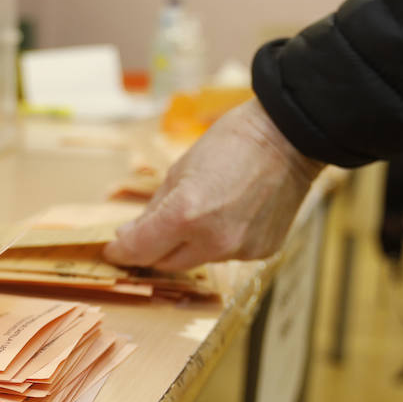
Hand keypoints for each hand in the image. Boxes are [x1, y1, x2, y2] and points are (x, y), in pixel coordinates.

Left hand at [104, 99, 324, 271]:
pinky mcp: (261, 252)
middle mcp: (212, 240)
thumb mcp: (180, 170)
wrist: (289, 139)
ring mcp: (239, 250)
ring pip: (198, 259)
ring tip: (203, 210)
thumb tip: (130, 234)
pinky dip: (220, 240)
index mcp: (185, 215)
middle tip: (146, 234)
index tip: (113, 249)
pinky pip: (228, 254)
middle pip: (166, 263)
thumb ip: (154, 209)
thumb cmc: (231, 143)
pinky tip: (231, 214)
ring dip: (189, 244)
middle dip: (152, 250)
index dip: (121, 251)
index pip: (140, 250)